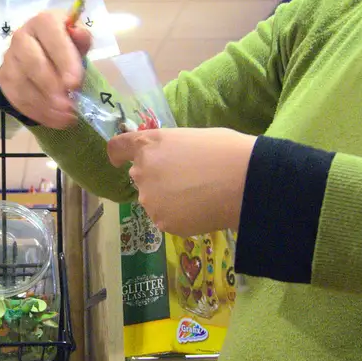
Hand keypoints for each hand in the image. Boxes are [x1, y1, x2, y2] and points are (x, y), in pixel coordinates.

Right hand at [0, 8, 93, 128]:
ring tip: (67, 116)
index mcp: (43, 22)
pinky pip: (18, 98)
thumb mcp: (78, 42)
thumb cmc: (65, 49)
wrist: (42, 59)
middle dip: (52, 86)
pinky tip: (56, 120)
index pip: (50, 33)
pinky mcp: (5, 79)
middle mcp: (22, 36)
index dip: (63, 58)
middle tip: (70, 105)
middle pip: (32, 61)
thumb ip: (81, 40)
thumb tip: (79, 34)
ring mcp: (10, 58)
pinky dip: (39, 112)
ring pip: (23, 83)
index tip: (74, 83)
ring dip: (46, 104)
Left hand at [107, 128, 255, 235]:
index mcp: (148, 145)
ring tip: (198, 196)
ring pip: (154, 200)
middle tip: (187, 179)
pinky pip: (167, 218)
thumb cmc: (225, 150)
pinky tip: (201, 209)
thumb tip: (170, 161)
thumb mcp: (191, 137)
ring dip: (168, 198)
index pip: (117, 148)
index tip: (120, 160)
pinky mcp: (162, 222)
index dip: (118, 155)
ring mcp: (150, 200)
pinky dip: (180, 216)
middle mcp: (141, 172)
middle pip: (140, 176)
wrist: (244, 181)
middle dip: (157, 178)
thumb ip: (170, 150)